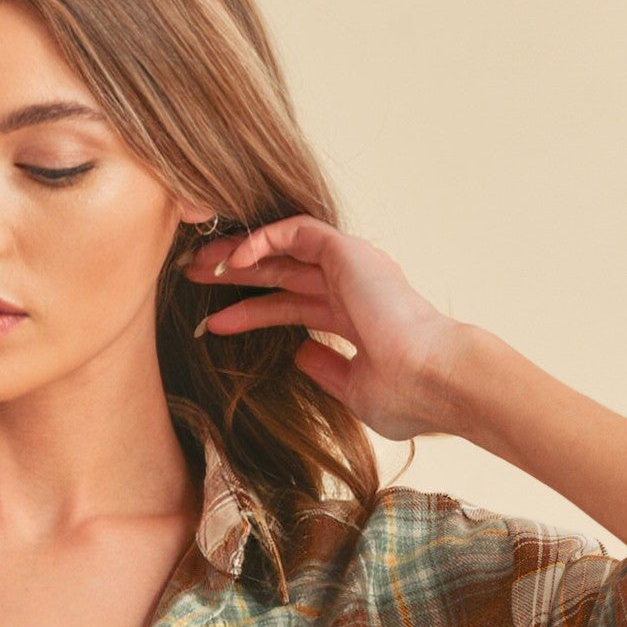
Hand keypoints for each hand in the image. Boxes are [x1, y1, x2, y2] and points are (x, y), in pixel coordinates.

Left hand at [187, 218, 466, 442]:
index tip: (214, 325)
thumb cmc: (406, 395)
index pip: (294, 306)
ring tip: (200, 266)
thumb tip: (298, 355)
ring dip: (242, 254)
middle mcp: (353, 286)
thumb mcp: (354, 389)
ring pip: (285, 248)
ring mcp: (351, 267)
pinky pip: (297, 231)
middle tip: (194, 278)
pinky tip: (234, 260)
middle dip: (238, 275)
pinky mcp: (348, 252)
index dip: (253, 312)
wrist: (432, 380)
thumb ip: (326, 368)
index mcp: (355, 317)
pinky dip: (264, 239)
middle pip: (283, 273)